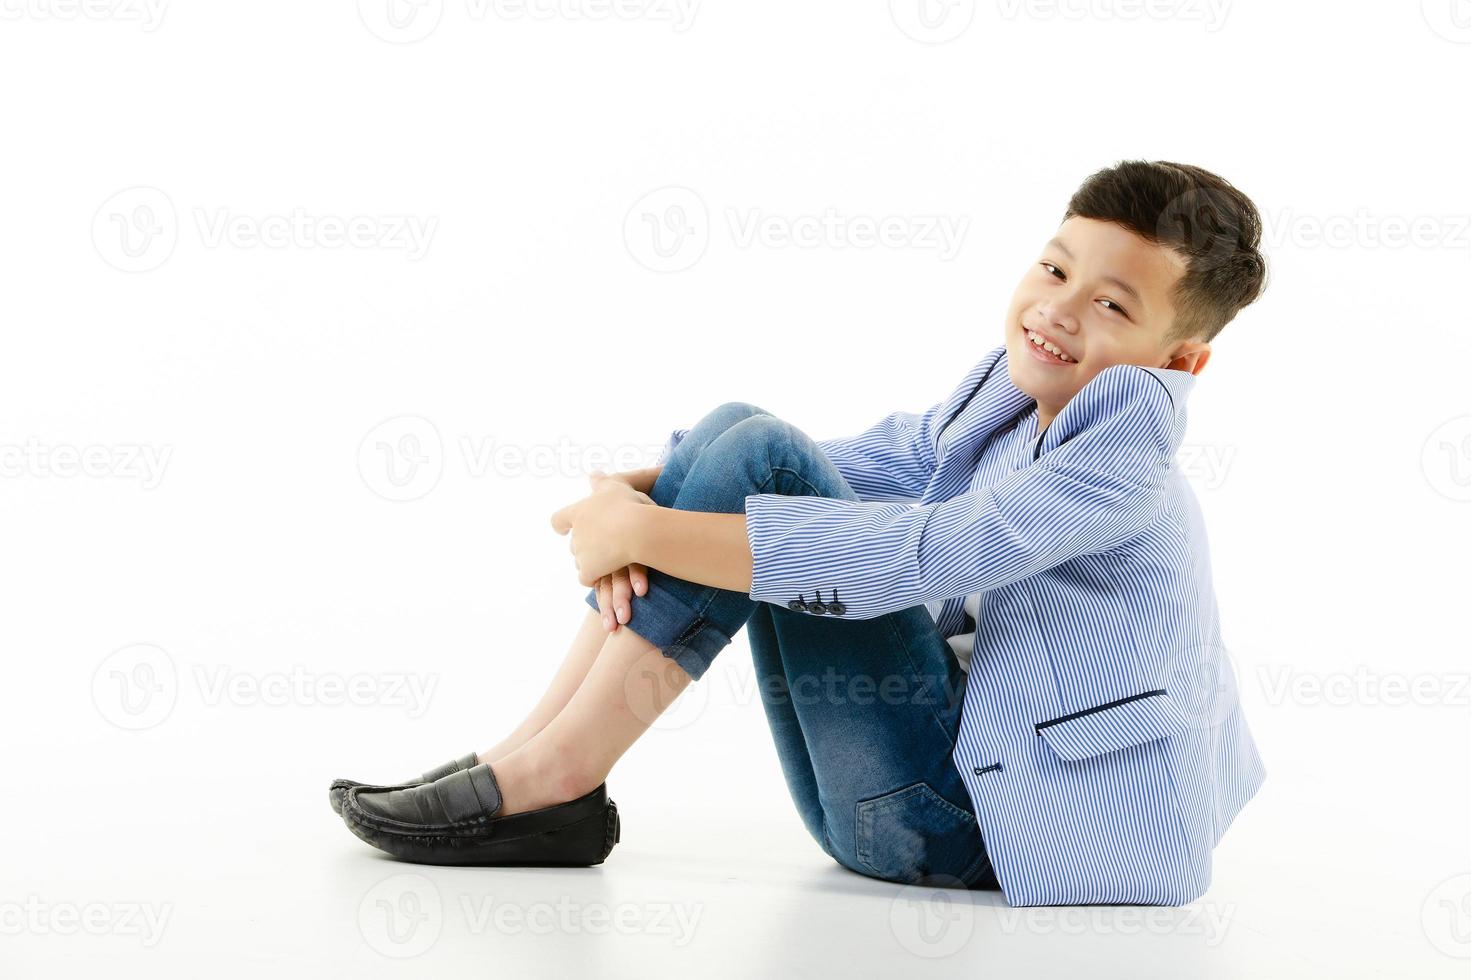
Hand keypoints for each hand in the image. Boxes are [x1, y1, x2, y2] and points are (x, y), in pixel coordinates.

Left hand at [550, 473, 655, 588]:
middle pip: (574, 543)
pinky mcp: (588, 570)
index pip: (558, 520)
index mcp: (579, 512)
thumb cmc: (629, 506)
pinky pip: (586, 578)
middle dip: (587, 545)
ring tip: (611, 560)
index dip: (561, 525)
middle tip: (605, 545)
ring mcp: (580, 553)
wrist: (636, 530)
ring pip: (581, 561)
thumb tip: (593, 473)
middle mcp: (575, 533)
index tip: (562, 530)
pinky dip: (594, 578)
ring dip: (593, 561)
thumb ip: (601, 482)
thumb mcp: (615, 487)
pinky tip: (606, 575)